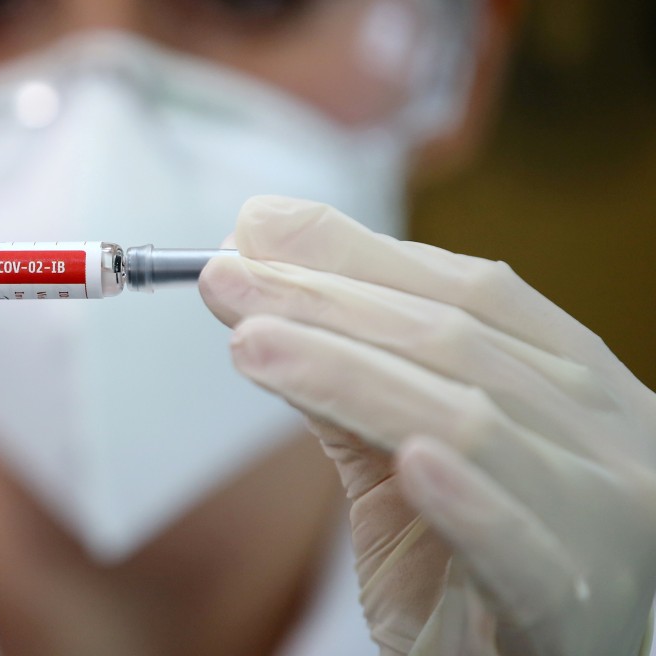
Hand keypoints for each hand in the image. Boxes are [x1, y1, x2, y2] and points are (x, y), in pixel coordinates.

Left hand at [200, 196, 655, 655]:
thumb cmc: (471, 558)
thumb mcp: (403, 455)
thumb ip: (349, 379)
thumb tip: (261, 289)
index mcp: (573, 381)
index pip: (466, 290)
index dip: (356, 252)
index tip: (255, 227)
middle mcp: (606, 433)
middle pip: (453, 340)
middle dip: (324, 299)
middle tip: (222, 275)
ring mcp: (606, 515)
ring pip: (466, 421)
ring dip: (348, 373)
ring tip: (250, 344)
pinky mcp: (577, 602)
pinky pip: (520, 546)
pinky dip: (465, 502)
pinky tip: (407, 465)